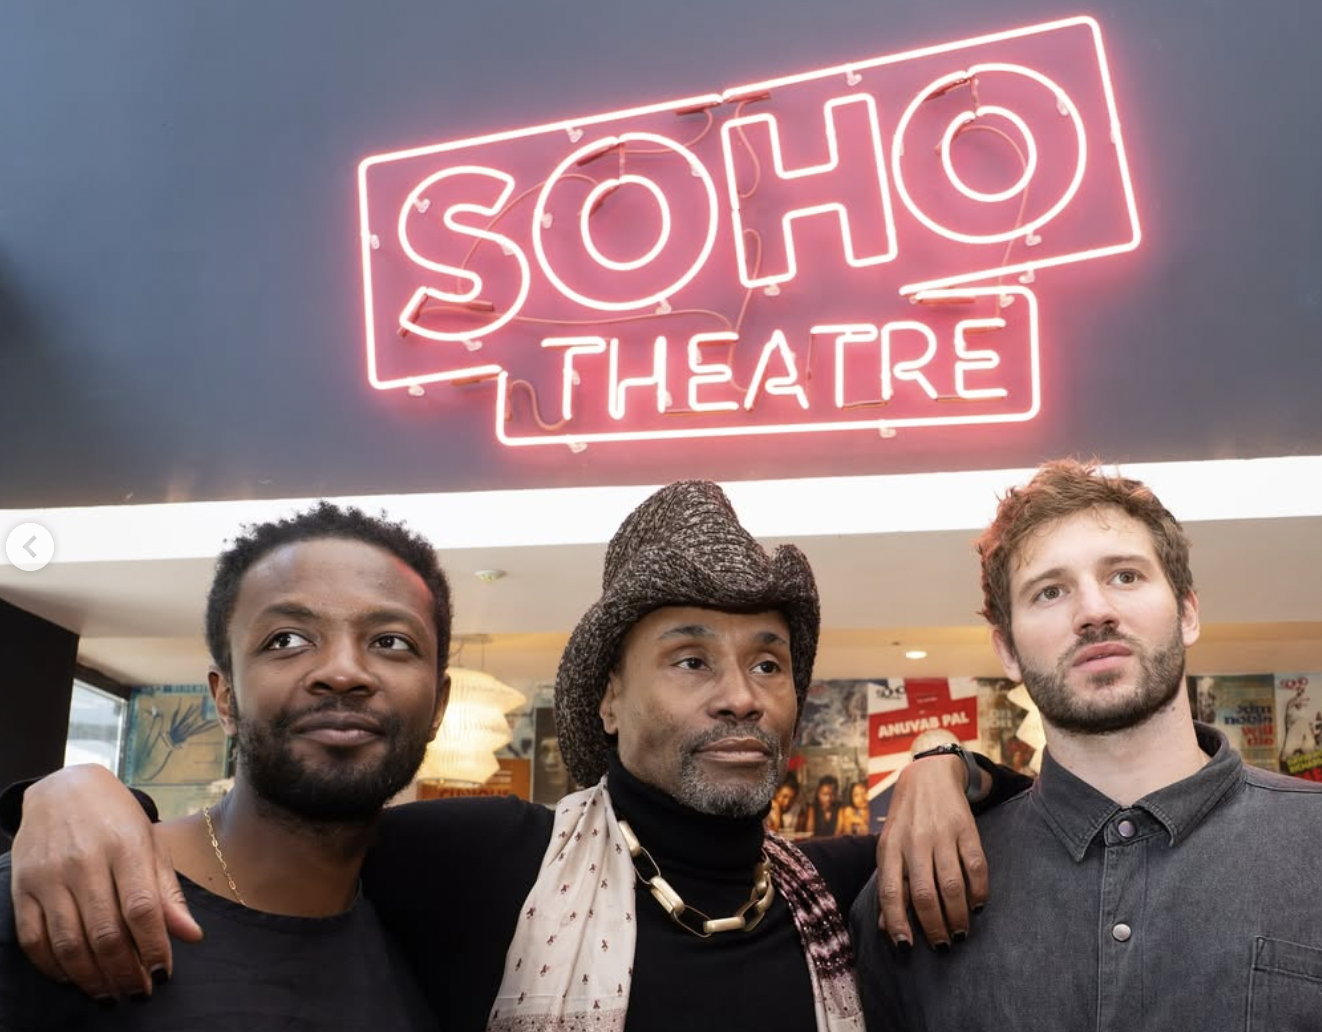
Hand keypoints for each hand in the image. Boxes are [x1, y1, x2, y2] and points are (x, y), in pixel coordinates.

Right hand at [9, 765, 202, 998]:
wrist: (62, 789)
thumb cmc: (116, 819)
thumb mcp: (151, 844)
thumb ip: (167, 892)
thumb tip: (191, 936)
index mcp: (126, 847)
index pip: (142, 909)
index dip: (154, 948)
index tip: (163, 975)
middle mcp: (85, 862)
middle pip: (105, 933)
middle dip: (125, 972)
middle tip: (138, 992)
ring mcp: (49, 876)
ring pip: (68, 942)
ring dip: (92, 977)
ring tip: (110, 994)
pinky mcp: (22, 888)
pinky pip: (33, 939)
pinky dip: (53, 967)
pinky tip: (73, 977)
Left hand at [875, 754, 987, 948]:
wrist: (928, 776)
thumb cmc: (906, 821)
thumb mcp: (889, 848)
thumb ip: (890, 885)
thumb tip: (886, 928)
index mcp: (890, 847)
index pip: (891, 892)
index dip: (897, 922)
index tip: (906, 947)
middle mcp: (914, 841)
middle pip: (925, 894)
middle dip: (935, 927)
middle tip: (943, 945)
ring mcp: (941, 834)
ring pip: (952, 885)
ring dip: (958, 916)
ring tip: (960, 933)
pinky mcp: (966, 828)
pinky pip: (976, 867)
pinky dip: (979, 892)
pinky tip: (977, 906)